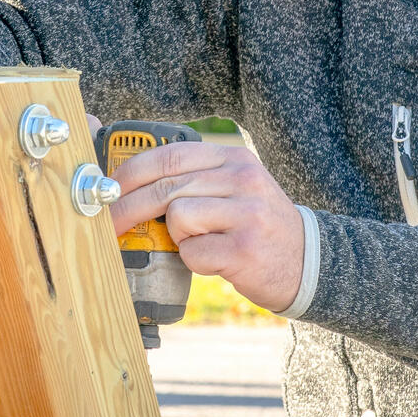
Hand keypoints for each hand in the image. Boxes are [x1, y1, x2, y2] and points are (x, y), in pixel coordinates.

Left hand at [107, 141, 303, 311]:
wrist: (308, 261)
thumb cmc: (256, 225)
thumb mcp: (235, 188)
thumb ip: (195, 179)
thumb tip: (129, 184)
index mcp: (234, 158)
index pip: (170, 155)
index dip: (131, 172)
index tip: (109, 189)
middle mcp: (243, 179)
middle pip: (166, 186)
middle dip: (128, 208)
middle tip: (111, 226)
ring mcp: (246, 213)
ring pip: (178, 217)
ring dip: (178, 237)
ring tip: (200, 242)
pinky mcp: (244, 249)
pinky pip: (192, 253)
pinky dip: (194, 261)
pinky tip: (216, 260)